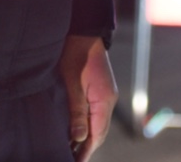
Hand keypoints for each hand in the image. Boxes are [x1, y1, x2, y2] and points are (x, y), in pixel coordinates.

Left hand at [58, 35, 116, 159]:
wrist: (84, 32)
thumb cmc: (76, 54)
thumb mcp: (72, 83)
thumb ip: (77, 111)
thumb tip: (79, 138)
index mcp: (104, 101)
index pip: (98, 134)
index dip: (87, 150)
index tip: (77, 161)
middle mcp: (108, 100)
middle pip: (100, 131)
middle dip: (88, 147)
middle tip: (73, 159)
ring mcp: (105, 94)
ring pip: (98, 123)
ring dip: (87, 136)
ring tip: (72, 149)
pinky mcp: (100, 89)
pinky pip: (96, 113)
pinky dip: (88, 124)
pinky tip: (77, 129)